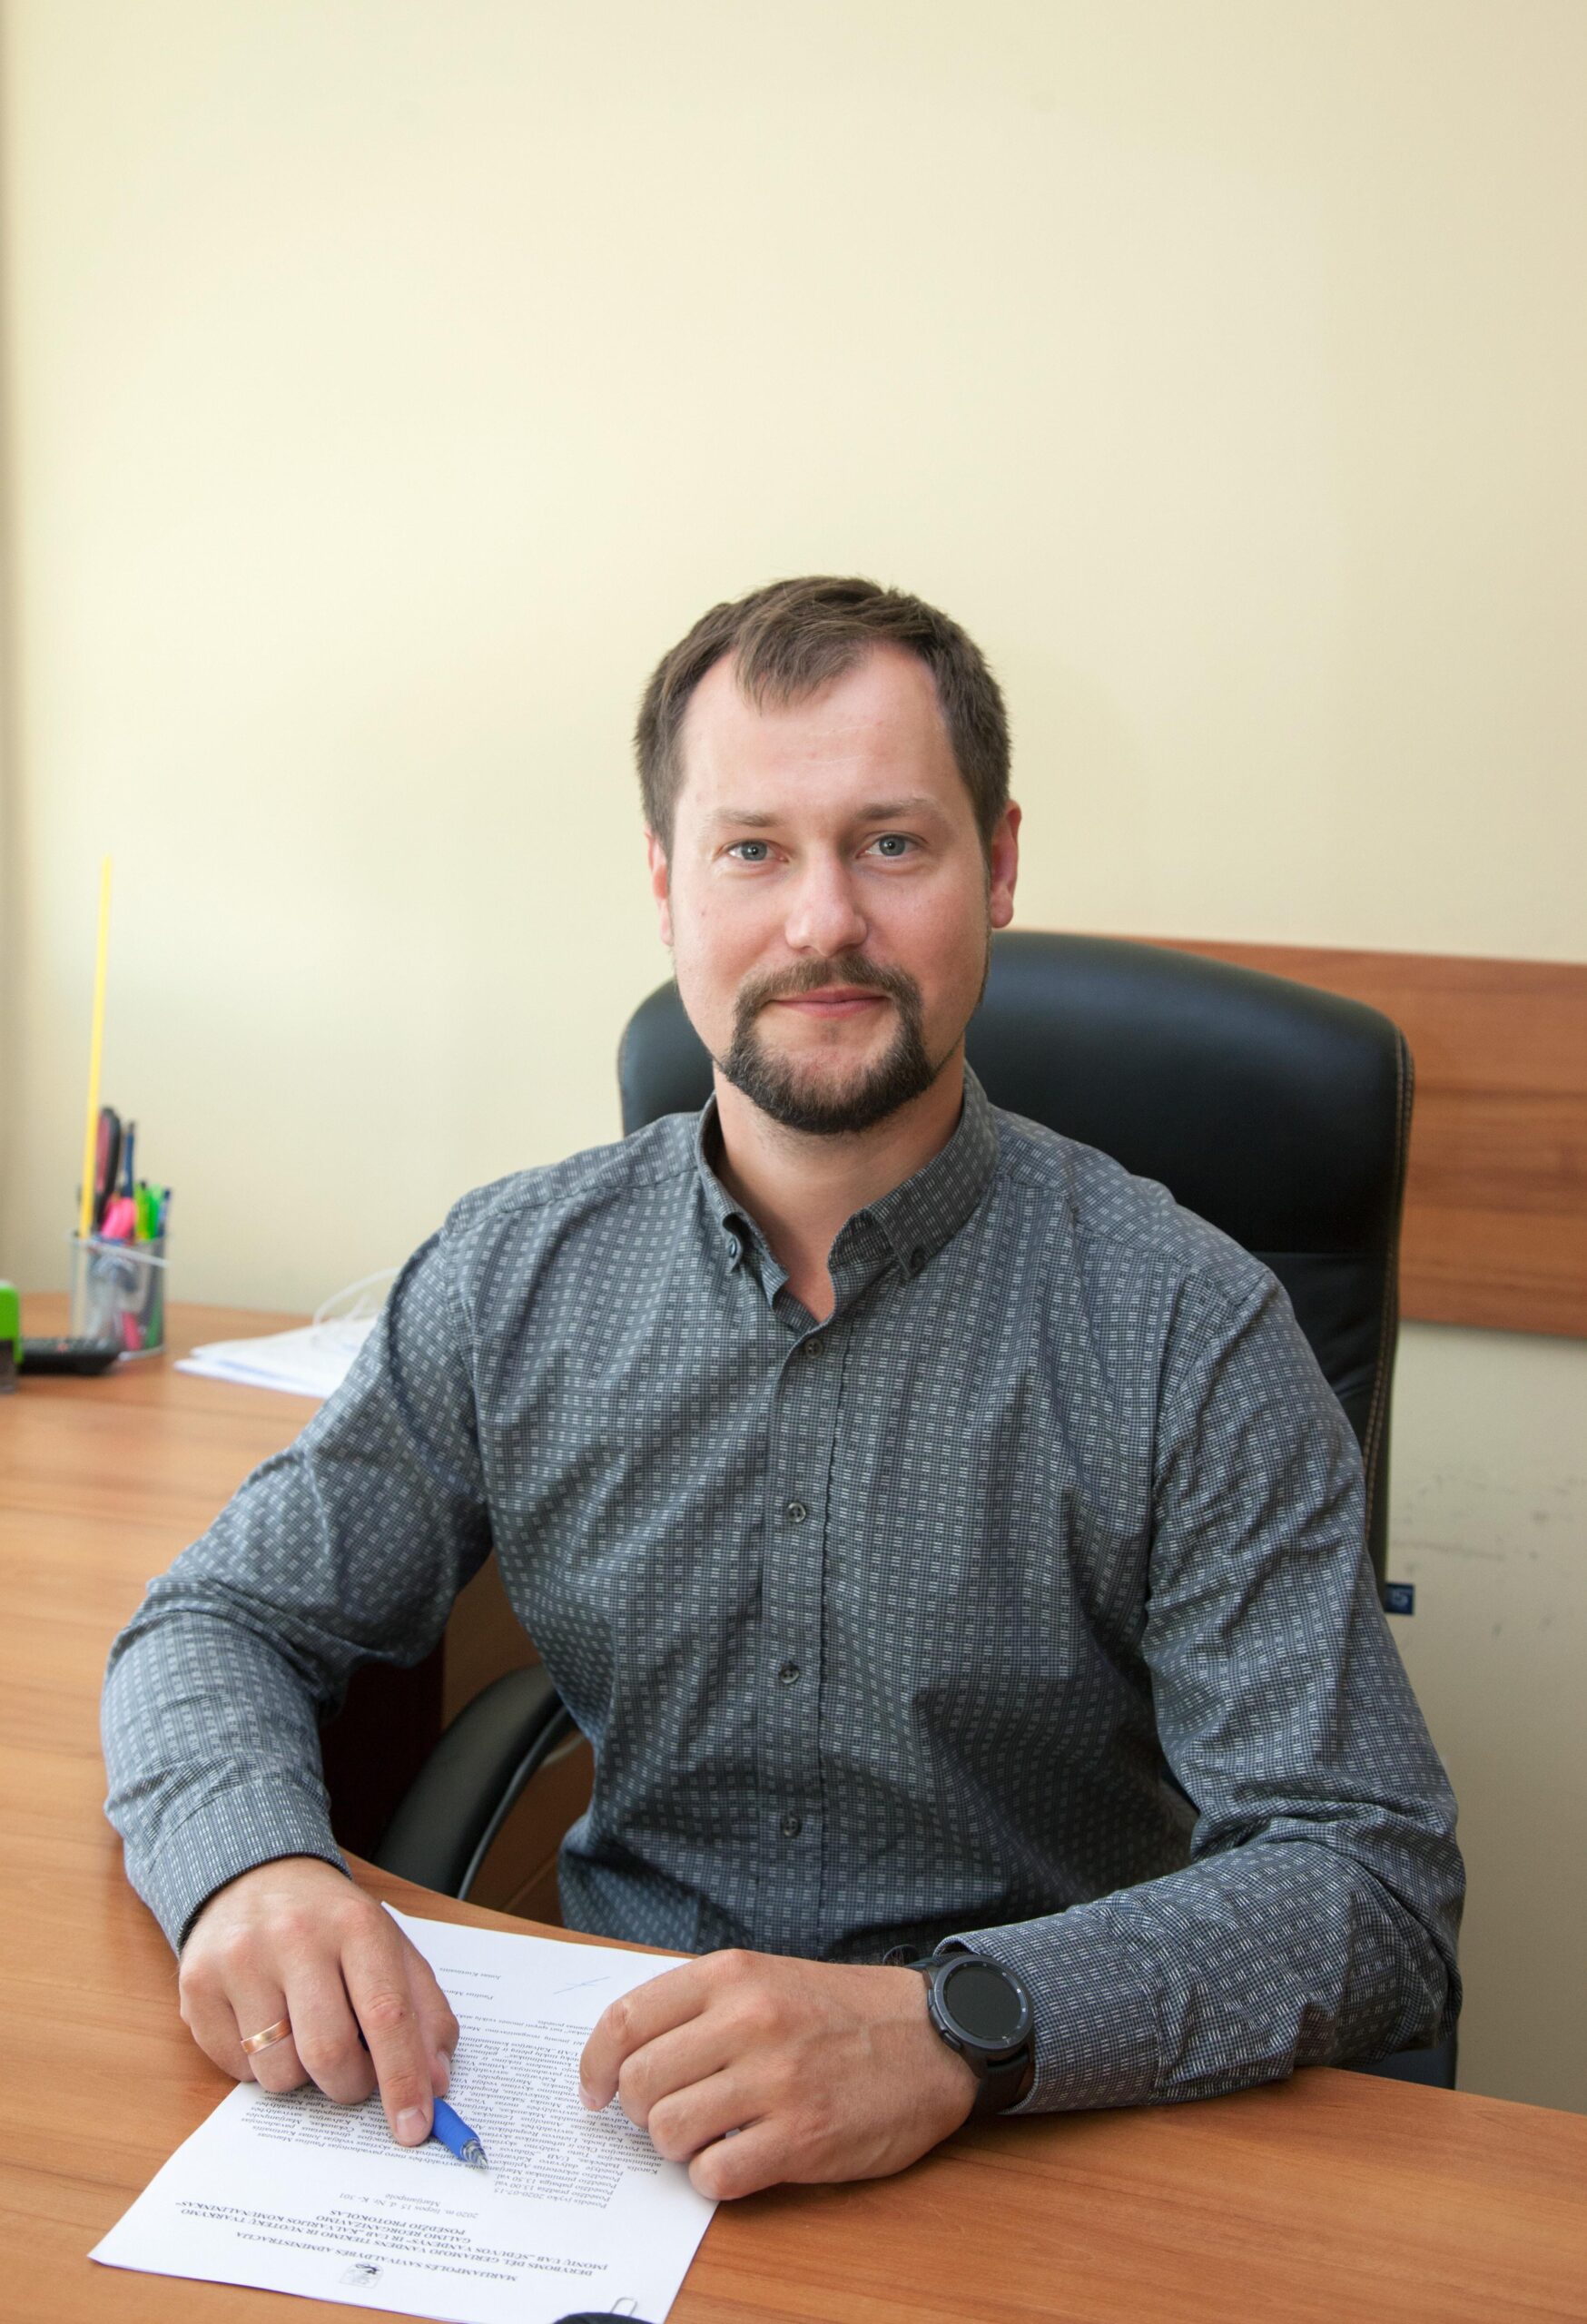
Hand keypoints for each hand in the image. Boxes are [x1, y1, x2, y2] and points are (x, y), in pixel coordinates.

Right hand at [178, 1856, 457, 2146]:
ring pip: (279, 2072)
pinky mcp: (197, 1986)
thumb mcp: (389, 1947)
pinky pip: (235, 2072)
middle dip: (350, 2085)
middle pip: (329, 2052)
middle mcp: (294, 1937)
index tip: (414, 2129)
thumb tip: (437, 2083)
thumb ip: (423, 2011)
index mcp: (355, 1924)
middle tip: (355, 2076)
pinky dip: (260, 2068)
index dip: (404, 2079)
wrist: (253, 1875)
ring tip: (305, 2034)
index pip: (386, 2013)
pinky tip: (266, 2024)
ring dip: (302, 2077)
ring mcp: (239, 1961)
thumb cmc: (331, 1924)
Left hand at [578, 1948, 976, 2199]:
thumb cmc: (844, 2013)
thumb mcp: (768, 1978)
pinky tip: (741, 2160)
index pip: (626, 2020)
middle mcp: (748, 2020)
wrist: (933, 2037)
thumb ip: (702, 2006)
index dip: (596, 2065)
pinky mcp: (801, 2136)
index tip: (595, 2091)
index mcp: (733, 1975)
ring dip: (679, 2148)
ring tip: (712, 2136)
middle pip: (640, 2084)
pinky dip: (715, 2178)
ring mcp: (775, 2079)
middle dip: (643, 2113)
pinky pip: (716, 2175)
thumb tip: (627, 2057)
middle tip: (670, 2116)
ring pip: (669, 2132)